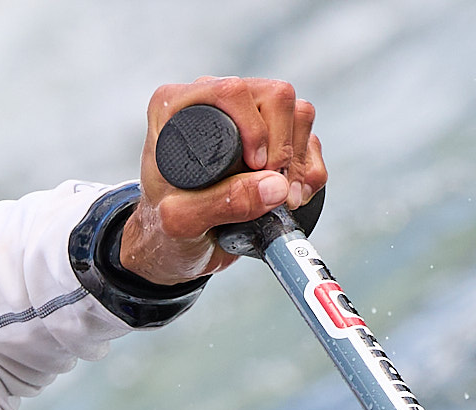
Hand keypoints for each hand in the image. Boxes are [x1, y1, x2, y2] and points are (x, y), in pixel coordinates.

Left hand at [121, 76, 326, 285]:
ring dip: (300, 162)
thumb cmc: (165, 233)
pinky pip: (310, 142)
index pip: (233, 91)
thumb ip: (222, 204)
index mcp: (176, 105)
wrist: (177, 253)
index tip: (255, 168)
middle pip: (276, 97)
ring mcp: (247, 119)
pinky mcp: (272, 141)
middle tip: (271, 191)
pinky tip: (290, 199)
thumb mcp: (181, 223)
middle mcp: (215, 103)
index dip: (255, 129)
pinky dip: (310, 173)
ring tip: (282, 201)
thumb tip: (277, 186)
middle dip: (283, 148)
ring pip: (300, 115)